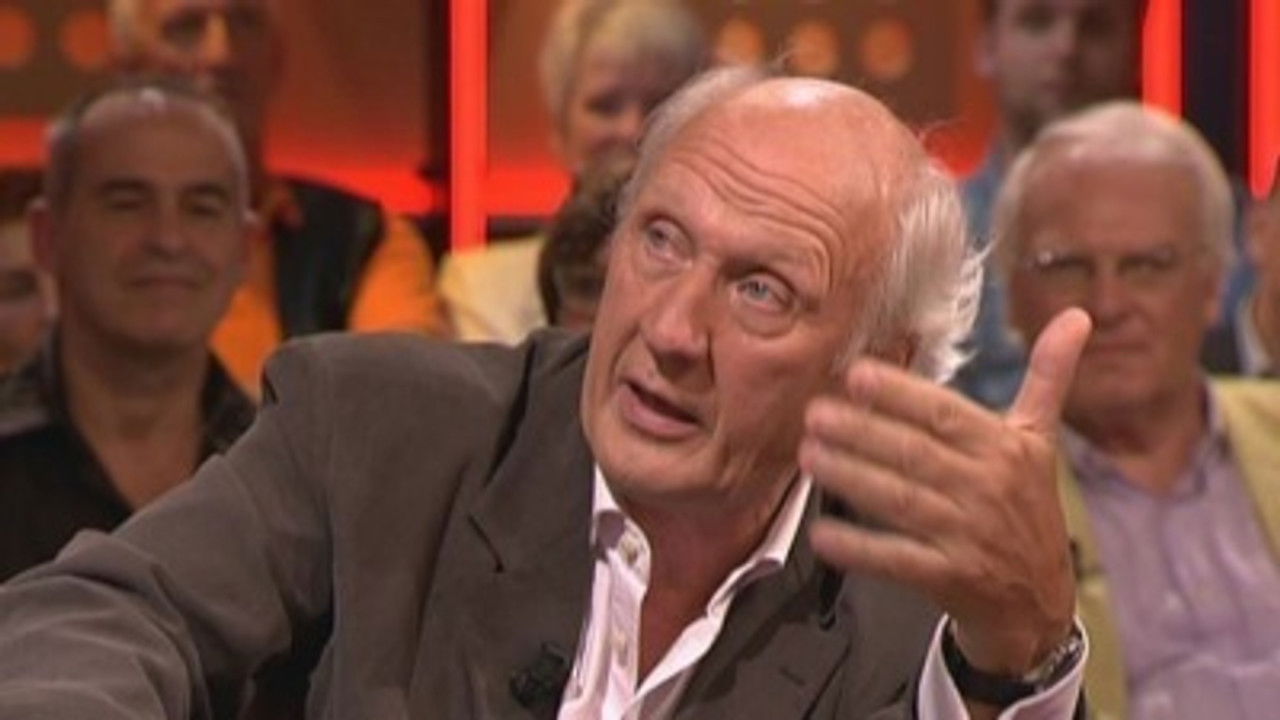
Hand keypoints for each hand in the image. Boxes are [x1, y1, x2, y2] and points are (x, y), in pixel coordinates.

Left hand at [800, 308, 1091, 674]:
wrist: (1039, 601)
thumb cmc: (1028, 509)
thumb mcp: (1040, 441)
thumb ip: (1048, 378)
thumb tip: (1076, 315)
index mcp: (1005, 448)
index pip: (944, 414)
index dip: (900, 394)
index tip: (856, 374)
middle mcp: (988, 488)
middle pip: (914, 453)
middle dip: (860, 432)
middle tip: (814, 414)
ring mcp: (968, 536)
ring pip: (900, 500)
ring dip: (850, 476)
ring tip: (808, 455)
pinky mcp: (949, 578)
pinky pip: (897, 559)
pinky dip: (859, 548)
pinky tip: (822, 533)